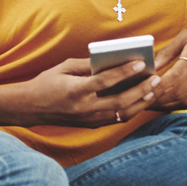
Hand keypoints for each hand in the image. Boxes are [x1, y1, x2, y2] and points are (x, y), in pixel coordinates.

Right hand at [13, 56, 160, 127]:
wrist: (31, 108)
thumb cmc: (47, 83)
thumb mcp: (64, 68)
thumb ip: (87, 65)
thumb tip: (111, 60)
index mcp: (76, 91)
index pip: (105, 81)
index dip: (124, 72)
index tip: (140, 62)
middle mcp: (84, 108)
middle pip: (120, 101)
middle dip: (141, 89)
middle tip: (155, 77)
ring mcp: (89, 119)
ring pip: (122, 113)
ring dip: (141, 101)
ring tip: (153, 89)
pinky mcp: (91, 125)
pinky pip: (116, 118)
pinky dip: (131, 109)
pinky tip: (141, 99)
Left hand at [147, 12, 186, 111]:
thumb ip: (168, 51)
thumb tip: (150, 65)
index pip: (175, 76)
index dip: (158, 86)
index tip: (142, 90)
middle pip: (178, 93)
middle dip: (157, 99)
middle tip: (140, 100)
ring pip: (186, 101)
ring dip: (167, 104)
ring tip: (150, 103)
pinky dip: (180, 104)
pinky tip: (167, 101)